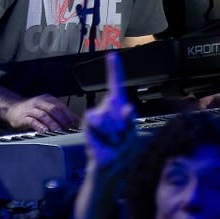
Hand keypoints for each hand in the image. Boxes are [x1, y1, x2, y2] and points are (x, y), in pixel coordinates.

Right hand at [5, 93, 82, 134]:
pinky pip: (33, 121)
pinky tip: (45, 131)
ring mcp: (31, 109)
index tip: (76, 124)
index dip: (69, 115)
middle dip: (62, 119)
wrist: (12, 108)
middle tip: (69, 128)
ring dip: (53, 124)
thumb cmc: (32, 110)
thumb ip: (59, 114)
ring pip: (44, 115)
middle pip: (53, 109)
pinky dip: (40, 126)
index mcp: (47, 99)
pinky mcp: (23, 117)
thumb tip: (76, 121)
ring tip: (59, 131)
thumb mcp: (46, 108)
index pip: (61, 106)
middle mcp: (39, 102)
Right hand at [81, 51, 139, 171]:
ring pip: (107, 115)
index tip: (112, 55)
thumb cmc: (122, 149)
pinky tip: (103, 139)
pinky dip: (103, 132)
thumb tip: (127, 108)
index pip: (116, 83)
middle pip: (115, 105)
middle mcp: (107, 107)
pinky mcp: (89, 121)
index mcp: (118, 105)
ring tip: (113, 139)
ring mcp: (97, 114)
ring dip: (113, 131)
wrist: (108, 164)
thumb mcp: (131, 135)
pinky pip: (96, 121)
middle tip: (121, 136)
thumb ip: (130, 121)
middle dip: (122, 123)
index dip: (114, 68)